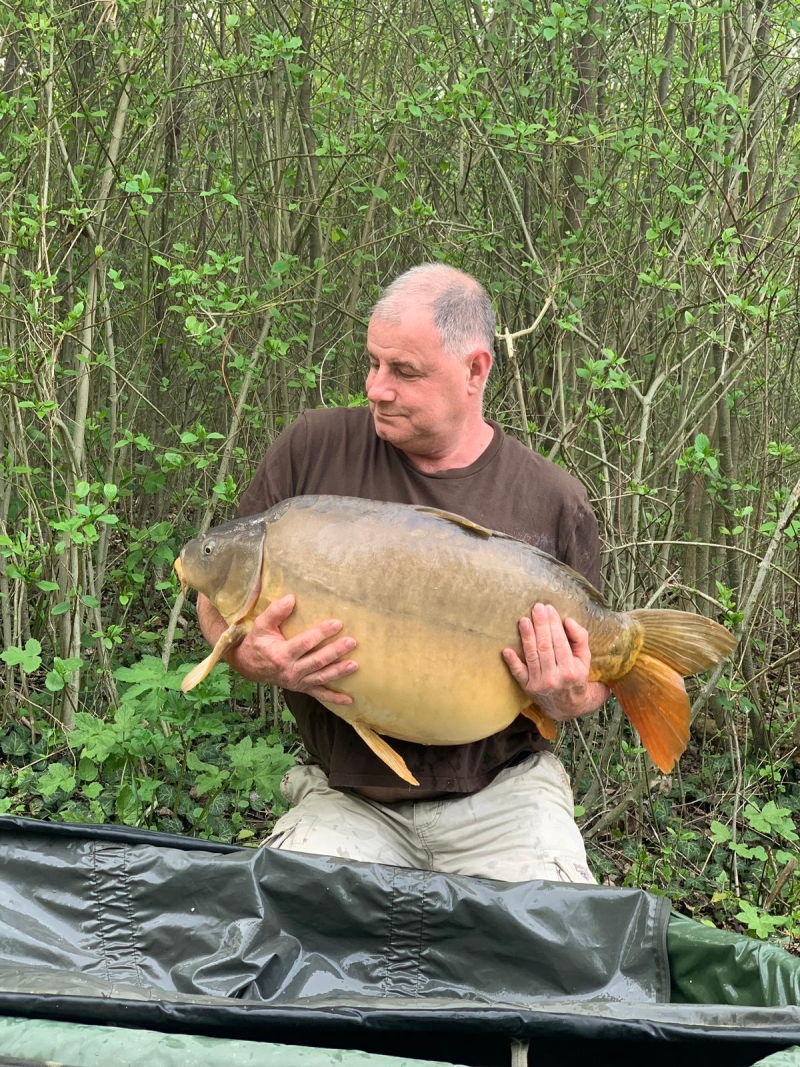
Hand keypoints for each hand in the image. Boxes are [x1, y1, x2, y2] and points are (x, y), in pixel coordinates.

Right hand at [226, 594, 357, 704]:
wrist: (248, 667)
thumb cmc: (257, 642)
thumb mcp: (261, 625)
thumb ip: (275, 611)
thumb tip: (291, 598)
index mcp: (281, 654)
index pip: (305, 643)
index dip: (321, 633)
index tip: (337, 624)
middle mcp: (290, 670)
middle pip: (317, 661)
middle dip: (335, 652)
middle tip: (352, 642)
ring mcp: (297, 681)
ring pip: (321, 677)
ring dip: (338, 672)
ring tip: (355, 665)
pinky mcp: (301, 688)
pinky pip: (319, 695)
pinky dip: (334, 698)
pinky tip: (349, 700)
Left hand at [502, 603, 599, 720]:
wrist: (569, 706)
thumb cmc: (576, 676)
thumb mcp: (585, 659)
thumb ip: (580, 639)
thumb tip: (568, 621)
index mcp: (571, 670)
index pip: (560, 642)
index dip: (554, 624)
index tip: (549, 609)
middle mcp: (555, 678)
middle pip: (545, 647)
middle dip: (541, 625)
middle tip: (536, 608)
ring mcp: (540, 684)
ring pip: (532, 656)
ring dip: (527, 637)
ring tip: (523, 621)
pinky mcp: (528, 688)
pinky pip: (518, 674)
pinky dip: (512, 662)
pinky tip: (506, 650)